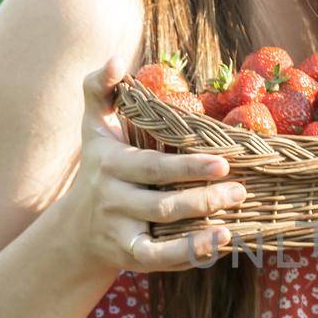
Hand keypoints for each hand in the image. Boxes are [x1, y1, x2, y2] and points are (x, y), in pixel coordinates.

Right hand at [68, 57, 247, 272]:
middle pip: (163, 203)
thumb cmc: (98, 167)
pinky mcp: (130, 257)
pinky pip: (160, 259)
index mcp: (111, 164)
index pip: (153, 167)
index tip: (224, 163)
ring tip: (235, 220)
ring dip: (201, 230)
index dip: (188, 167)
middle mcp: (113, 199)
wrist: (76, 228)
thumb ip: (101, 88)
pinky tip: (219, 244)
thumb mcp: (94, 126)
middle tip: (240, 190)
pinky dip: (189, 254)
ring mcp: (120, 231)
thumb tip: (116, 59)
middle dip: (203, 198)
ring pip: (163, 233)